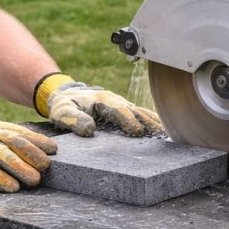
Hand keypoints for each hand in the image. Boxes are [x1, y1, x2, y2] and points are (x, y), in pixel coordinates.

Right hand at [0, 104, 56, 191]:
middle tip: (48, 167)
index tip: (53, 149)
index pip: (18, 130)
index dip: (36, 140)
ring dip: (21, 168)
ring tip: (35, 180)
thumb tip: (13, 146)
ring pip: (3, 154)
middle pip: (14, 140)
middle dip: (33, 154)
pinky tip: (11, 187)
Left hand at [34, 73, 163, 136]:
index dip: (128, 120)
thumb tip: (90, 130)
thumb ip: (73, 119)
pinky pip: (140, 115)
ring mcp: (121, 105)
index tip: (137, 131)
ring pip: (141, 112)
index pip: (118, 110)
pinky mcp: (123, 111)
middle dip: (148, 122)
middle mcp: (114, 100)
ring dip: (154, 122)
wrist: (65, 94)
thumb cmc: (64, 104)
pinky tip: (162, 132)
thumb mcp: (62, 111)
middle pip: (135, 110)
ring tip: (167, 134)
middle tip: (160, 134)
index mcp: (101, 99)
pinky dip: (152, 121)